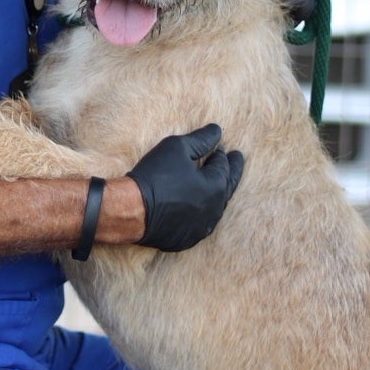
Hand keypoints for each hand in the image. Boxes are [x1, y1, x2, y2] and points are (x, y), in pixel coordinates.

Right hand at [127, 124, 243, 251]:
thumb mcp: (178, 148)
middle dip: (231, 173)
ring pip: (216, 207)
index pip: (224, 167)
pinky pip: (200, 223)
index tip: (223, 149)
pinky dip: (203, 211)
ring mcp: (202, 227)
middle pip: (227, 187)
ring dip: (218, 194)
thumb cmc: (156, 176)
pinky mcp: (187, 239)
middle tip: (237, 161)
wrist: (132, 210)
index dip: (222, 156)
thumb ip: (201, 139)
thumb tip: (218, 131)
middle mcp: (214, 210)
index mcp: (216, 187)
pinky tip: (199, 207)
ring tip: (219, 184)